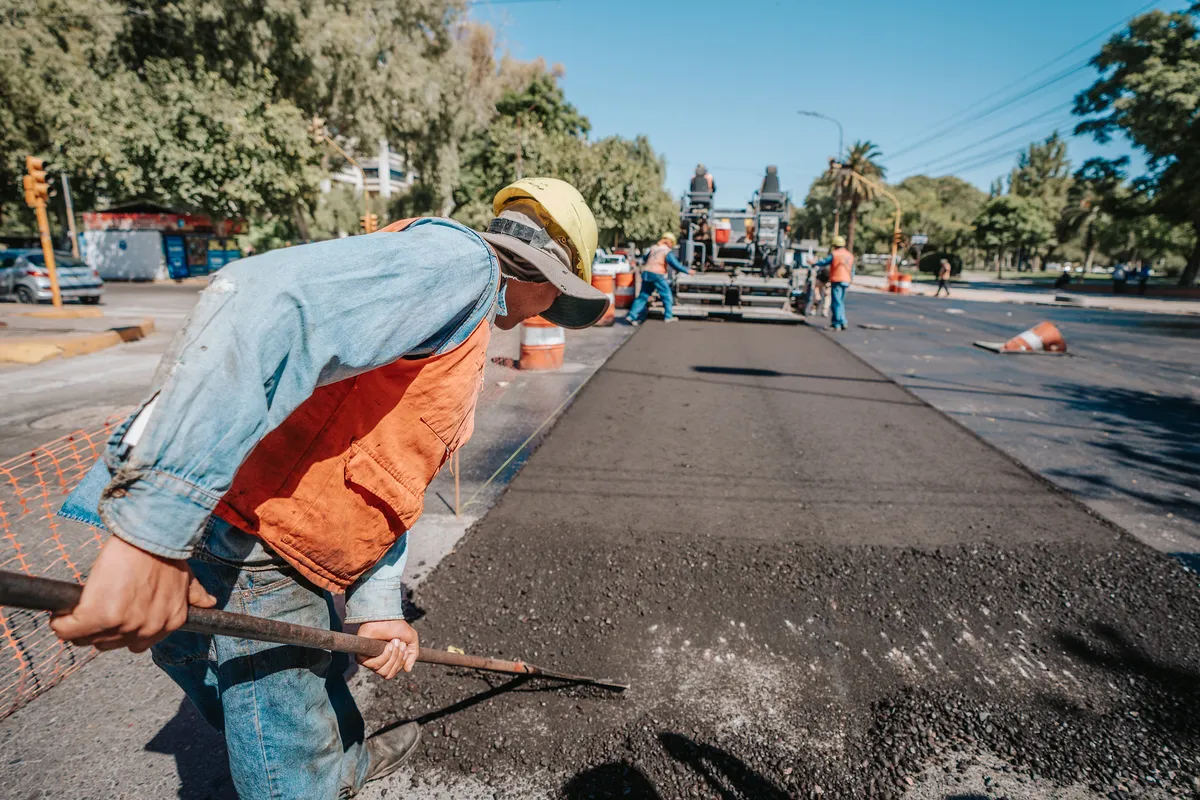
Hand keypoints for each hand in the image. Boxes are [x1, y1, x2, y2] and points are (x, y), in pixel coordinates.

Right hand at [50, 535, 215, 652]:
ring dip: (79, 625)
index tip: (110, 613)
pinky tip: (63, 609)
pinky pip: (68, 630)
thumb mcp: (186, 577)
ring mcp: (125, 625)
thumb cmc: (164, 552)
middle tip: (93, 606)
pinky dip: (61, 622)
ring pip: (88, 639)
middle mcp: (148, 630)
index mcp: (170, 623)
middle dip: (99, 628)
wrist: (149, 535)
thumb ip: (194, 595)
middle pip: (109, 644)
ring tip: (79, 605)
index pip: (135, 643)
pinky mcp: (99, 616)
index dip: (119, 627)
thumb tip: (210, 603)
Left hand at [356, 619, 418, 678]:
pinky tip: (387, 645)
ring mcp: (370, 661)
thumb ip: (413, 655)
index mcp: (388, 660)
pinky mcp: (362, 657)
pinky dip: (385, 656)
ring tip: (393, 643)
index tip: (405, 647)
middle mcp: (378, 662)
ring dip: (392, 656)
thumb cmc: (396, 626)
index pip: (394, 672)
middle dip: (398, 659)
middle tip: (400, 644)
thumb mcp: (411, 640)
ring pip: (383, 671)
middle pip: (389, 674)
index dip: (401, 663)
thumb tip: (407, 670)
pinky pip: (375, 665)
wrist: (386, 617)